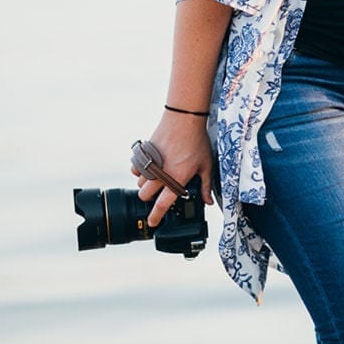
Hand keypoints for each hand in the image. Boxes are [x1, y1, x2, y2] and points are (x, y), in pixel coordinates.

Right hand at [131, 112, 213, 227]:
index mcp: (176, 179)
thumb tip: (208, 202)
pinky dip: (140, 171)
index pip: (162, 204)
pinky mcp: (143, 154)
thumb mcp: (206, 165)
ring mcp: (150, 163)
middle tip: (158, 193)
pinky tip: (149, 167)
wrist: (184, 119)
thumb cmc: (197, 141)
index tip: (152, 223)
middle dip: (149, 198)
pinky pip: (135, 168)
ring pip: (139, 183)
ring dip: (145, 184)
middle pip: (144, 195)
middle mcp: (160, 174)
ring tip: (157, 177)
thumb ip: (206, 186)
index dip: (156, 216)